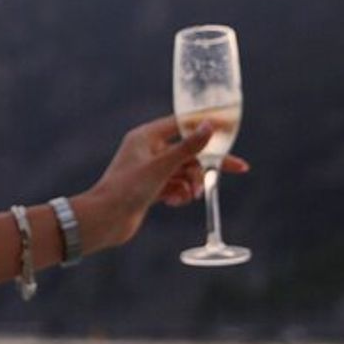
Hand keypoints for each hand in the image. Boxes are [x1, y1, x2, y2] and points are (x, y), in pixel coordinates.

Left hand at [74, 115, 249, 252]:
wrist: (104, 220)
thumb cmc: (127, 189)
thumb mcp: (162, 166)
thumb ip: (188, 147)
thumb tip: (210, 125)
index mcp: (146, 136)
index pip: (183, 124)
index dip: (208, 126)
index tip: (231, 131)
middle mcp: (147, 150)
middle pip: (188, 151)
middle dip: (206, 165)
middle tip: (238, 169)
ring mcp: (149, 170)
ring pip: (184, 171)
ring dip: (192, 183)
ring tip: (190, 196)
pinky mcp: (149, 189)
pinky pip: (175, 186)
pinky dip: (180, 193)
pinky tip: (175, 202)